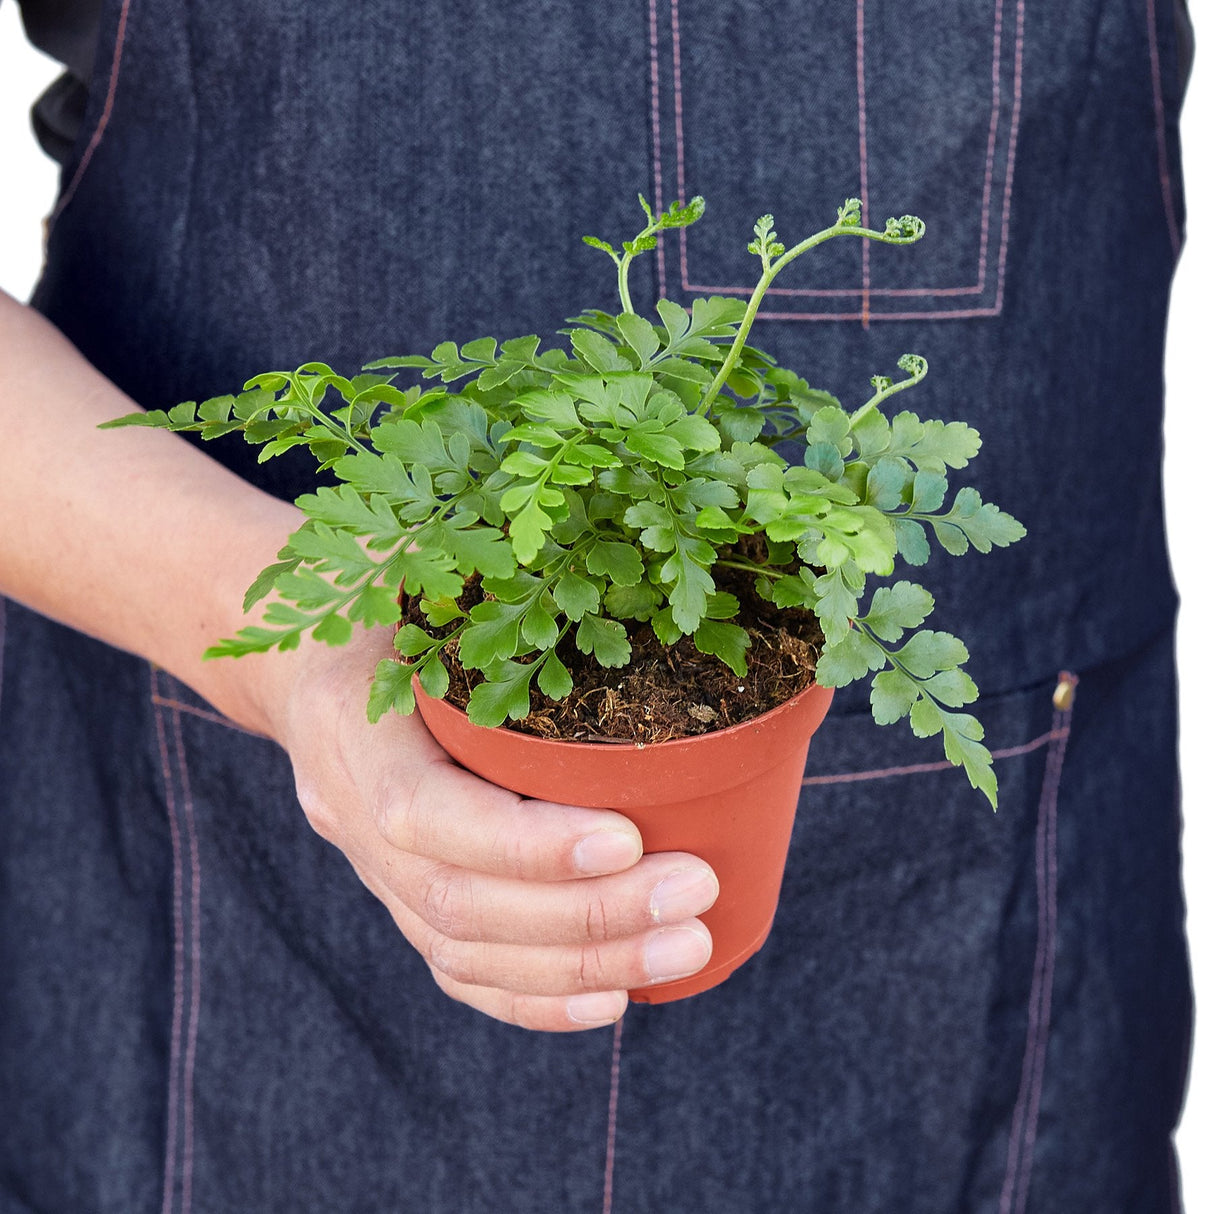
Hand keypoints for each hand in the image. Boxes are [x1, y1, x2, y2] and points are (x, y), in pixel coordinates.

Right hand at [266, 627, 719, 1030]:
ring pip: (465, 949)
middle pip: (460, 901)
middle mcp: (350, 814)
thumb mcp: (425, 581)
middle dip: (588, 914)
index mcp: (352, 730)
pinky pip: (458, 970)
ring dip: (584, 964)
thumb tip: (637, 605)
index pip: (426, 813)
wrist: (312, 666)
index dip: (525, 843)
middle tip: (695, 894)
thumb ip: (493, 600)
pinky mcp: (402, 901)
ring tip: (686, 946)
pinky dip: (536, 998)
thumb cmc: (392, 606)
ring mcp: (374, 871)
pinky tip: (611, 999)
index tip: (629, 838)